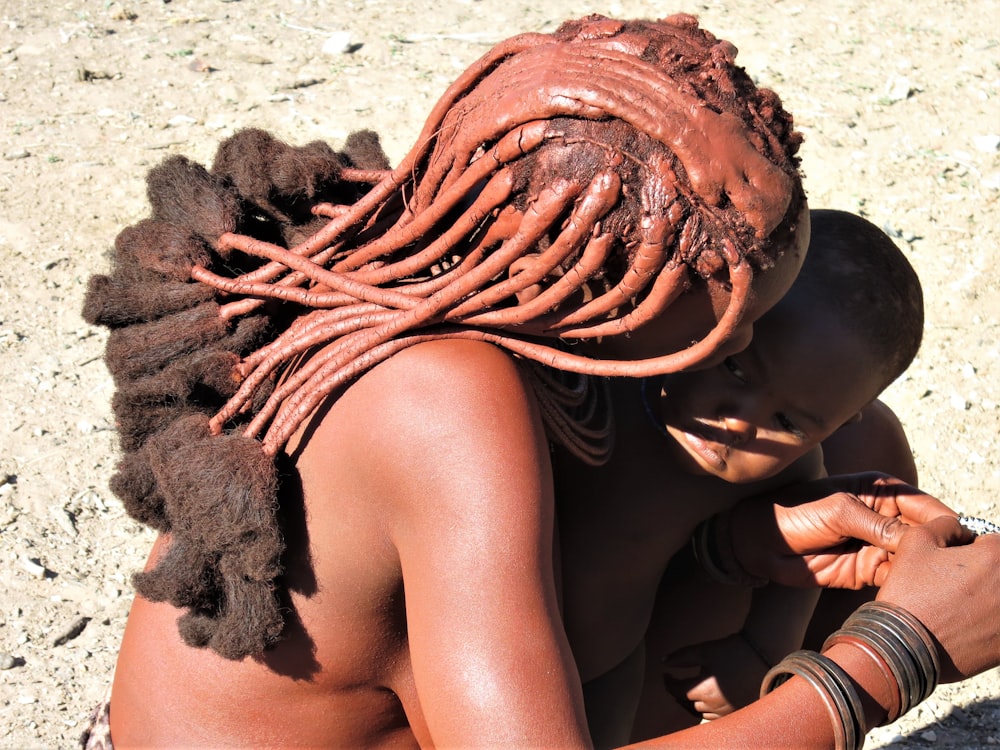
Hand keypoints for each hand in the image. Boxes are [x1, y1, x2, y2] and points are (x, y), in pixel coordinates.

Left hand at [662, 633, 769, 720]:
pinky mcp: (738, 711)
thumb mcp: (704, 650)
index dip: (668, 683)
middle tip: (675, 681)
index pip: (678, 691)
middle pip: (689, 703)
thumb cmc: (732, 651)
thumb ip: (681, 657)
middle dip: (679, 692)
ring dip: (693, 702)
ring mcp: (728, 711)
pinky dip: (708, 709)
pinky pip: (717, 716)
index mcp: (705, 690)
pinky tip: (707, 698)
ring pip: (702, 712)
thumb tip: (663, 662)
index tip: (666, 675)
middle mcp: (715, 706)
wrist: (762, 654)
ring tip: (690, 690)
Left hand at [729, 472, 960, 587]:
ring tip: (926, 581)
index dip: (944, 523)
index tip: (954, 541)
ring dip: (922, 571)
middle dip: (937, 550)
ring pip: (915, 560)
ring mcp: (879, 545)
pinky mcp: (868, 570)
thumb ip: (877, 524)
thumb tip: (917, 539)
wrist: (761, 543)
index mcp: (882, 492)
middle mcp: (886, 518)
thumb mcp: (837, 511)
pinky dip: (904, 585)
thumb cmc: (795, 513)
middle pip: (926, 535)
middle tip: (942, 566)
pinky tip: (907, 590)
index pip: (927, 506)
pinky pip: (897, 579)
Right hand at [877, 515, 999, 682]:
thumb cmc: (910, 593)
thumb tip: (962, 530)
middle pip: (997, 571)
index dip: (970, 549)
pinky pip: (996, 624)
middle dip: (980, 574)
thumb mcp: (915, 542)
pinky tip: (961, 628)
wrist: (905, 648)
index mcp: (996, 556)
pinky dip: (985, 624)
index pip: (993, 541)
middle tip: (953, 586)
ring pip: (997, 598)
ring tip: (956, 608)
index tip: (952, 563)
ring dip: (984, 599)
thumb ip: (945, 524)